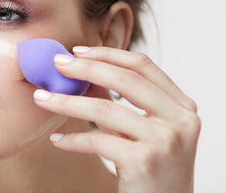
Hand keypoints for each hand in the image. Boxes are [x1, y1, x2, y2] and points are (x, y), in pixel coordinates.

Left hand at [33, 46, 200, 192]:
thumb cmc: (156, 174)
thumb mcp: (146, 133)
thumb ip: (123, 105)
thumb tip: (85, 77)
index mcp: (183, 107)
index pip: (143, 66)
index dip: (109, 54)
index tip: (79, 51)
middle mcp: (180, 119)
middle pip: (125, 79)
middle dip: (85, 68)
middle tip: (57, 64)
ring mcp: (165, 140)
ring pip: (105, 109)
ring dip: (67, 102)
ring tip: (42, 98)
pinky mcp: (144, 160)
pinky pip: (98, 141)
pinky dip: (73, 140)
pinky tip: (59, 140)